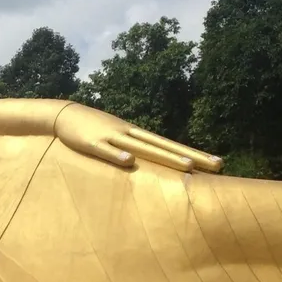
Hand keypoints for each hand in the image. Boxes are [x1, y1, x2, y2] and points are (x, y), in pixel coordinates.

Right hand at [55, 103, 222, 172]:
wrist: (64, 113)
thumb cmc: (92, 128)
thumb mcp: (116, 136)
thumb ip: (132, 148)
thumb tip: (149, 161)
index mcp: (136, 134)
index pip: (170, 145)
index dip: (193, 153)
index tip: (216, 163)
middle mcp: (130, 133)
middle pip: (165, 147)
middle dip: (192, 156)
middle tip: (217, 165)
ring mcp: (112, 137)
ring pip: (143, 148)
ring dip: (166, 157)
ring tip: (188, 167)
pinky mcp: (92, 143)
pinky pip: (106, 151)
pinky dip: (117, 156)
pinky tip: (130, 163)